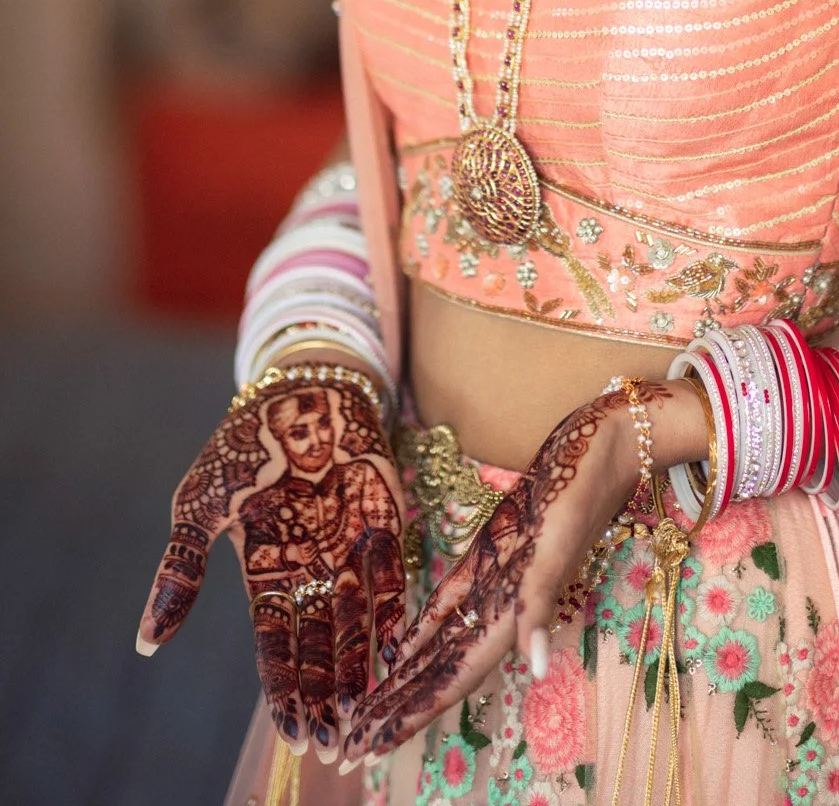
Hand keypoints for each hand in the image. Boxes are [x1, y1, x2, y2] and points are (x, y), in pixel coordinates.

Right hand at [138, 372, 405, 762]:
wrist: (297, 386)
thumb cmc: (241, 444)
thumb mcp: (198, 505)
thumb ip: (180, 571)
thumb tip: (145, 644)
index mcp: (265, 573)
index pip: (276, 646)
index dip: (285, 692)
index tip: (295, 735)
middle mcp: (311, 571)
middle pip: (320, 647)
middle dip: (326, 697)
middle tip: (336, 745)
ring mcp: (349, 547)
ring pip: (358, 622)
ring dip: (360, 670)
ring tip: (367, 717)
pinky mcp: (385, 519)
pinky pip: (393, 574)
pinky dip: (395, 610)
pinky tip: (399, 649)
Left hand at [340, 384, 663, 768]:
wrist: (604, 444)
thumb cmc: (581, 490)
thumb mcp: (559, 544)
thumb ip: (543, 603)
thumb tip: (536, 669)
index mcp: (512, 612)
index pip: (454, 678)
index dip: (415, 714)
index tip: (374, 748)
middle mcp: (500, 605)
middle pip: (440, 671)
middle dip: (399, 709)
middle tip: (352, 748)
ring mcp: (495, 579)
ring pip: (442, 642)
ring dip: (407, 677)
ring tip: (369, 709)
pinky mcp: (492, 551)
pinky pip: (452, 601)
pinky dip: (425, 626)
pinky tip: (400, 647)